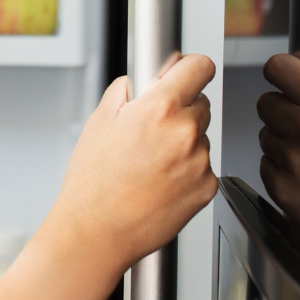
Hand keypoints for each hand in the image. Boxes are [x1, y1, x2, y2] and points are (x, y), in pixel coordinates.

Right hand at [51, 54, 217, 276]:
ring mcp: (200, 162)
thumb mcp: (99, 122)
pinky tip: (161, 182)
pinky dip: (188, 171)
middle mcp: (185, 132)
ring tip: (151, 164)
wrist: (97, 232)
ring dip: (184, 143)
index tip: (184, 74)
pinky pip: (203, 167)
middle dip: (181, 110)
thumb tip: (139, 82)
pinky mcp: (207, 188)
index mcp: (159, 109)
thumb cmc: (93, 184)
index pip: (199, 67)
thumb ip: (125, 92)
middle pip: (200, 103)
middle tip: (152, 130)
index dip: (189, 68)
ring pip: (201, 138)